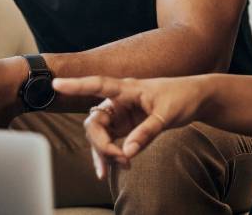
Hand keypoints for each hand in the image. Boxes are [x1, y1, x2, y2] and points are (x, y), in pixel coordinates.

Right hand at [52, 75, 207, 179]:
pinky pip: (110, 141)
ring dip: (104, 152)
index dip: (76, 85)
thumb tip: (127, 152)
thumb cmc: (181, 98)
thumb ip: (147, 133)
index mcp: (127, 89)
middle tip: (121, 160)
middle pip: (95, 122)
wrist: (195, 99)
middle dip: (101, 144)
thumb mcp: (167, 115)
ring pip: (99, 134)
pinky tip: (117, 167)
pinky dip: (111, 155)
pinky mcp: (125, 125)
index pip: (97, 85)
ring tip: (120, 168)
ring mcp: (120, 114)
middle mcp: (119, 100)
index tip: (56, 84)